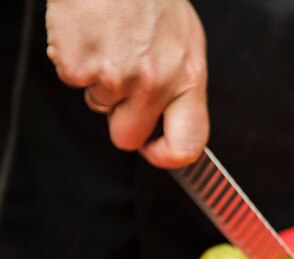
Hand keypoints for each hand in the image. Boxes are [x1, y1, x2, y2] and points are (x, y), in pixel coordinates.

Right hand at [46, 0, 208, 166]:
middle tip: (123, 85)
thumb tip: (174, 125)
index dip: (167, 157)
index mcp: (188, 79)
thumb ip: (182, 87)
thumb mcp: (186, 43)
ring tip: (111, 43)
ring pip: (98, 106)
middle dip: (122, 119)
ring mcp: (115, 77)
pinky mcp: (78, 67)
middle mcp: (155, 83)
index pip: (188, 145)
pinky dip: (76, 62)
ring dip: (100, 82)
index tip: (155, 150)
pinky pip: (73, 82)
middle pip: (128, 137)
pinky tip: (91, 36)